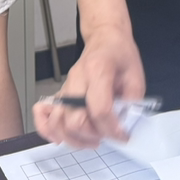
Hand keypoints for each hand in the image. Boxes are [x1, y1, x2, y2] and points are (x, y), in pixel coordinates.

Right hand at [33, 24, 144, 146]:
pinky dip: (47, 129)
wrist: (105, 38)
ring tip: (91, 140)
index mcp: (98, 69)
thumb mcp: (136, 76)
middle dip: (93, 135)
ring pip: (58, 121)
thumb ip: (132, 104)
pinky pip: (43, 112)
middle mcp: (77, 78)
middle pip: (75, 118)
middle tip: (107, 136)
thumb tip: (124, 127)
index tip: (122, 135)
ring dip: (74, 138)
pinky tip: (60, 137)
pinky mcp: (61, 92)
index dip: (112, 128)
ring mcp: (66, 86)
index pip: (99, 108)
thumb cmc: (120, 54)